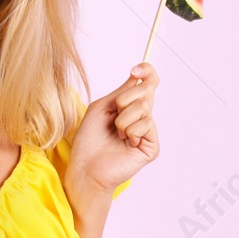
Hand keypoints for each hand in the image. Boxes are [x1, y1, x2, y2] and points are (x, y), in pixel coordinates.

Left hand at [66, 62, 160, 195]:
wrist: (86, 167)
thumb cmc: (89, 141)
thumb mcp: (101, 108)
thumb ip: (121, 92)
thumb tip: (137, 76)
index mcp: (131, 107)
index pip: (148, 84)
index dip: (147, 72)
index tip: (134, 70)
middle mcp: (142, 118)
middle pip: (146, 92)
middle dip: (125, 100)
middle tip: (114, 115)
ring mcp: (148, 133)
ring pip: (144, 109)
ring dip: (123, 120)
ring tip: (117, 134)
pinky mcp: (152, 147)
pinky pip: (146, 126)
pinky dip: (131, 132)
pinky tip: (125, 143)